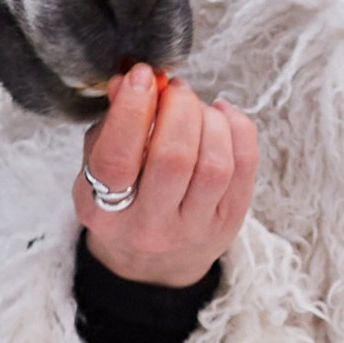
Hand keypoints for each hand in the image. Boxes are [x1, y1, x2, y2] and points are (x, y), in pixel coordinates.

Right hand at [73, 64, 259, 289]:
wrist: (152, 265)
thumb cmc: (123, 204)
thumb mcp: (97, 169)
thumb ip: (110, 125)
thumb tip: (128, 82)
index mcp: (105, 211)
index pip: (118, 158)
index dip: (132, 110)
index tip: (141, 77)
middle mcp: (151, 226)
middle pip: (174, 158)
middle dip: (178, 109)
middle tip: (174, 91)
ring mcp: (196, 227)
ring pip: (215, 164)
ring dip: (208, 119)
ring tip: (196, 107)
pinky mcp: (231, 220)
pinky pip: (245, 165)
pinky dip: (237, 128)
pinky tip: (221, 116)